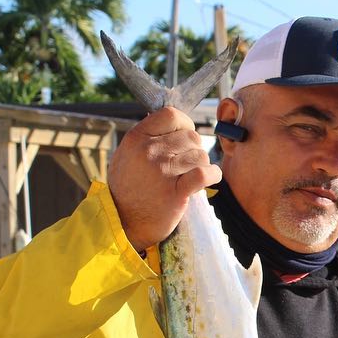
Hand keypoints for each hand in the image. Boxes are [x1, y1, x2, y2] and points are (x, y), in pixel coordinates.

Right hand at [107, 107, 220, 251]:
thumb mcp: (127, 155)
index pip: (171, 115)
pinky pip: (204, 174)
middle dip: (194, 148)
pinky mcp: (176, 193)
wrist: (124, 222)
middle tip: (188, 162)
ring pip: (200, 154)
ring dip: (202, 164)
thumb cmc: (128, 188)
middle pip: (190, 136)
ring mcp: (162, 172)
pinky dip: (213, 174)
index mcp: (136, 138)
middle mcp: (149, 152)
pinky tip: (210, 177)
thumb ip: (147, 137)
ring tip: (192, 173)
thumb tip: (172, 122)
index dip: (184, 123)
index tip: (184, 136)